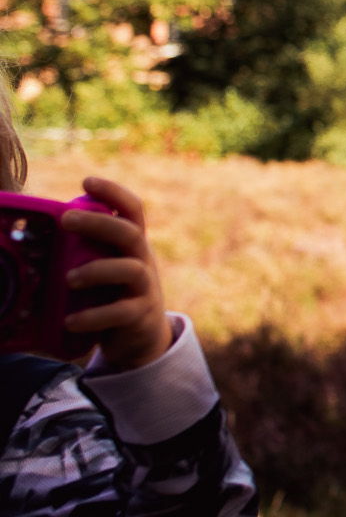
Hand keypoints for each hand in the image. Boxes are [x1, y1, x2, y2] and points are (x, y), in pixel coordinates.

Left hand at [59, 177, 170, 370]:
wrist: (140, 335)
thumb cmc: (110, 292)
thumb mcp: (103, 266)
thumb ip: (82, 251)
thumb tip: (29, 234)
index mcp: (131, 244)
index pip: (131, 209)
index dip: (113, 192)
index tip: (87, 181)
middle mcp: (142, 259)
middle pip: (130, 232)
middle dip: (99, 223)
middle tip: (66, 220)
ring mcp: (144, 287)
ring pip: (130, 269)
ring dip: (97, 270)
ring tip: (68, 279)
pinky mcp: (139, 315)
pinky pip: (120, 312)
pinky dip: (94, 316)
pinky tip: (69, 321)